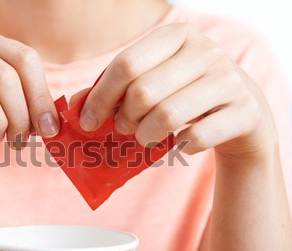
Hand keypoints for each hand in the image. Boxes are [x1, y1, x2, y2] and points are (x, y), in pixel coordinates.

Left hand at [79, 23, 276, 160]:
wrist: (242, 111)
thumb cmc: (185, 94)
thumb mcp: (153, 83)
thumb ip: (114, 90)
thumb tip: (74, 106)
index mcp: (176, 36)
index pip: (126, 64)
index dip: (100, 97)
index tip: (87, 121)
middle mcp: (205, 51)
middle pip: (143, 92)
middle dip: (123, 119)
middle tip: (122, 129)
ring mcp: (228, 80)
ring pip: (167, 116)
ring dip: (146, 136)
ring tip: (144, 138)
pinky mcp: (244, 111)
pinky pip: (196, 137)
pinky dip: (179, 146)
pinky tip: (179, 142)